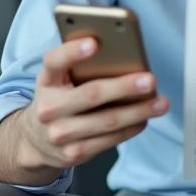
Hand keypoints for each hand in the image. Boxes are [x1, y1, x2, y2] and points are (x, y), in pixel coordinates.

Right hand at [0, 37, 168, 185]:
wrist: (36, 140)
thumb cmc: (57, 99)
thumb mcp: (57, 80)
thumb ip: (78, 66)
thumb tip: (120, 54)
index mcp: (46, 81)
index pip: (54, 61)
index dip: (72, 51)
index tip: (94, 42)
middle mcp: (49, 108)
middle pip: (91, 95)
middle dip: (124, 87)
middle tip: (149, 80)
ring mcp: (60, 134)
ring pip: (107, 121)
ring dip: (138, 111)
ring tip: (160, 103)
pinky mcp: (74, 153)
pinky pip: (110, 139)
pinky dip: (131, 128)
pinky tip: (145, 118)